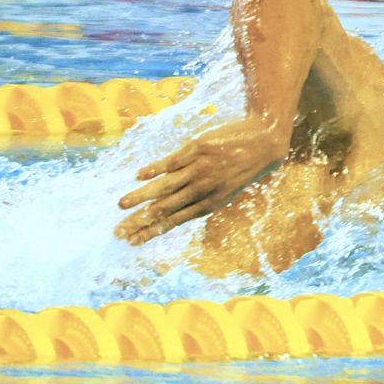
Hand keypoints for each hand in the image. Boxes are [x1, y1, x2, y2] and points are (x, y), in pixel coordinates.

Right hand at [114, 117, 289, 244]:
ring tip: (122, 205)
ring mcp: (199, 169)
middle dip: (140, 222)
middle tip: (118, 232)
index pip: (173, 222)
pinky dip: (155, 168)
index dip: (152, 232)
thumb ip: (199, 199)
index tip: (132, 242)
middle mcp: (201, 189)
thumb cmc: (242, 168)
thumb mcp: (225, 190)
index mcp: (208, 203)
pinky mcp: (197, 149)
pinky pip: (172, 161)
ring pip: (165, 187)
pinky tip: (139, 175)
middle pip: (164, 208)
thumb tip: (172, 208)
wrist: (264, 142)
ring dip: (141, 197)